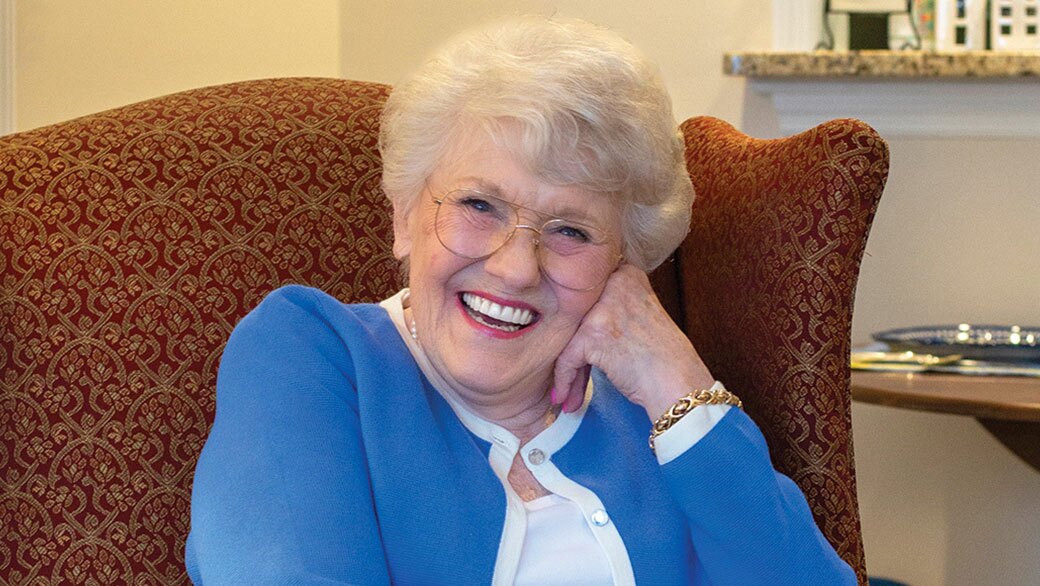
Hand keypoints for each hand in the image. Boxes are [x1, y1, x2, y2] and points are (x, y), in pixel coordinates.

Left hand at [552, 264, 714, 419]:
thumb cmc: (664, 358)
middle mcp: (614, 284)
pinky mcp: (592, 333)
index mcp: (627, 275)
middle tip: (570, 372)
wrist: (679, 383)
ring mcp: (602, 308)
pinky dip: (564, 381)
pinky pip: (566, 358)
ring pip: (568, 337)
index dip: (578, 323)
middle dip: (571, 347)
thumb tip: (576, 320)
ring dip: (568, 369)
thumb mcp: (641, 315)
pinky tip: (566, 398)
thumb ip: (613, 308)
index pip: (588, 295)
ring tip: (570, 392)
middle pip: (576, 316)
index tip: (573, 343)